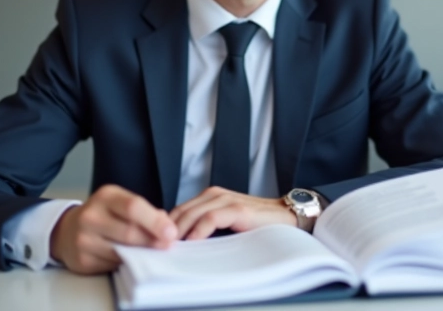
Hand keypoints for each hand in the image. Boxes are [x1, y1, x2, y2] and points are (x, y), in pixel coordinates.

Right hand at [49, 184, 176, 274]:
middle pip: (129, 232)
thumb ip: (144, 212)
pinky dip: (127, 264)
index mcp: (105, 197)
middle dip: (153, 241)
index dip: (155, 221)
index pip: (133, 207)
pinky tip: (133, 260)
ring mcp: (84, 240)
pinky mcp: (83, 261)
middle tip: (167, 246)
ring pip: (122, 252)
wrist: (68, 231)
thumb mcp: (121, 204)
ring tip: (153, 253)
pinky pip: (113, 265)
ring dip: (142, 255)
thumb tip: (168, 227)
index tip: (171, 233)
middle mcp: (91, 216)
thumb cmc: (104, 215)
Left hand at [169, 187, 296, 239]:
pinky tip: (192, 242)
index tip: (155, 244)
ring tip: (169, 247)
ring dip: (178, 231)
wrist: (286, 217)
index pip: (177, 211)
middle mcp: (214, 195)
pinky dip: (198, 230)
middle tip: (157, 248)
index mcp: (208, 197)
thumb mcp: (225, 224)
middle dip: (166, 230)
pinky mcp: (237, 209)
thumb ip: (205, 228)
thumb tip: (181, 244)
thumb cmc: (257, 224)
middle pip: (180, 212)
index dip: (165, 227)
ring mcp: (225, 200)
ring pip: (191, 214)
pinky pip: (211, 218)